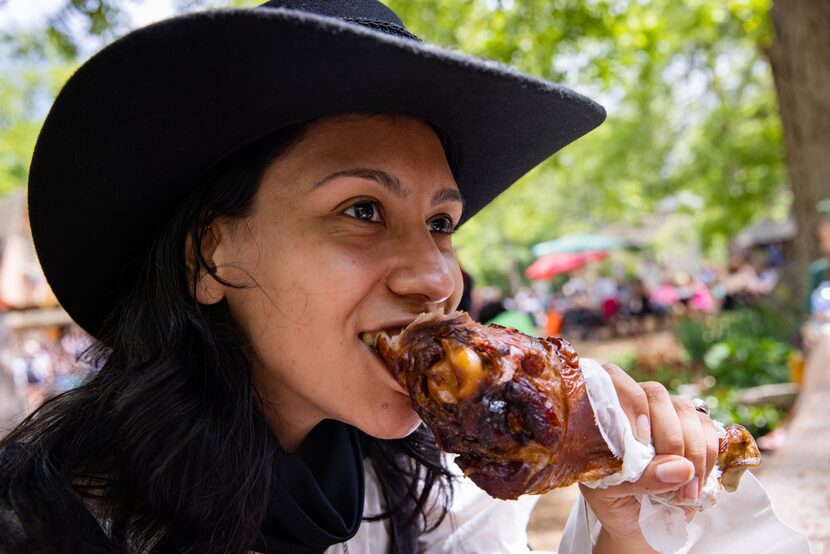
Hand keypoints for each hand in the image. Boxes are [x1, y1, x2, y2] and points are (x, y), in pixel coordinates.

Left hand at [580, 363, 719, 552]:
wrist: (634, 524)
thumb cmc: (614, 503)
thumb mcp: (614, 495)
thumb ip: (641, 479)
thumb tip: (680, 467)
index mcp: (602, 413)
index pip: (612, 380)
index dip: (631, 403)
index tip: (641, 441)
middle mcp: (633, 406)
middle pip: (655, 394)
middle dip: (669, 436)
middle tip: (674, 478)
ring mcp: (665, 413)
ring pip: (684, 409)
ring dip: (693, 450)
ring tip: (687, 492)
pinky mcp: (693, 428)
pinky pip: (707, 426)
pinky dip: (708, 454)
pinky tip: (698, 482)